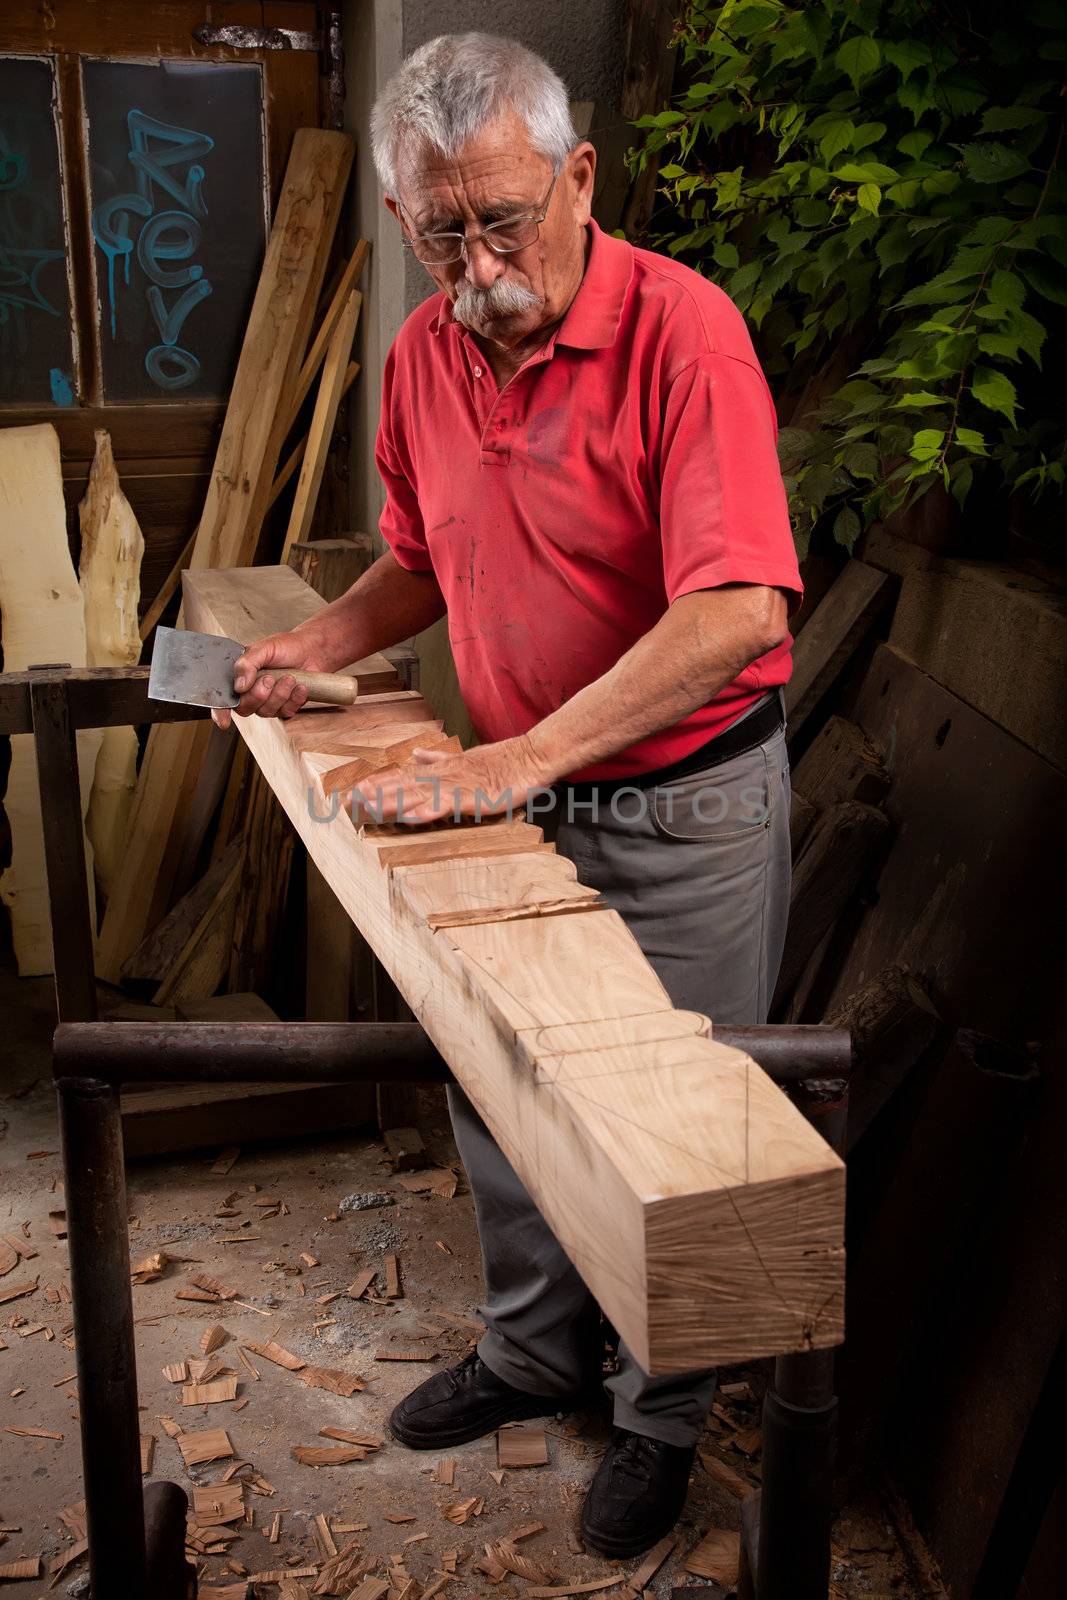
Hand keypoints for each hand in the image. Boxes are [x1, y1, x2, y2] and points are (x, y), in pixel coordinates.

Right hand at [211, 630, 324, 728]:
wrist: (310, 650)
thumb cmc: (285, 647)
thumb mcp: (263, 648)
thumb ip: (247, 663)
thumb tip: (239, 686)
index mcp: (239, 677)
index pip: (223, 699)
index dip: (220, 712)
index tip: (224, 721)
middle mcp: (250, 692)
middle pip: (245, 708)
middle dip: (259, 695)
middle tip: (270, 678)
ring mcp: (268, 702)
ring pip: (266, 712)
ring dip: (280, 695)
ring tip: (290, 677)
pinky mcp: (285, 707)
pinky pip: (286, 713)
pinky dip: (295, 699)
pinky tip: (300, 686)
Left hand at [348, 736, 553, 825]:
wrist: (531, 758)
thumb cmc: (503, 762)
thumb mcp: (467, 758)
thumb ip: (440, 759)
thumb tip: (417, 755)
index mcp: (443, 768)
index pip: (405, 775)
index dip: (380, 783)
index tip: (356, 789)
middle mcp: (445, 775)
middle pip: (404, 784)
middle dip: (377, 793)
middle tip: (350, 801)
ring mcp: (458, 786)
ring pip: (419, 795)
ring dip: (393, 801)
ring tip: (369, 807)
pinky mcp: (473, 798)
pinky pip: (446, 806)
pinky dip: (426, 811)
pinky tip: (410, 818)